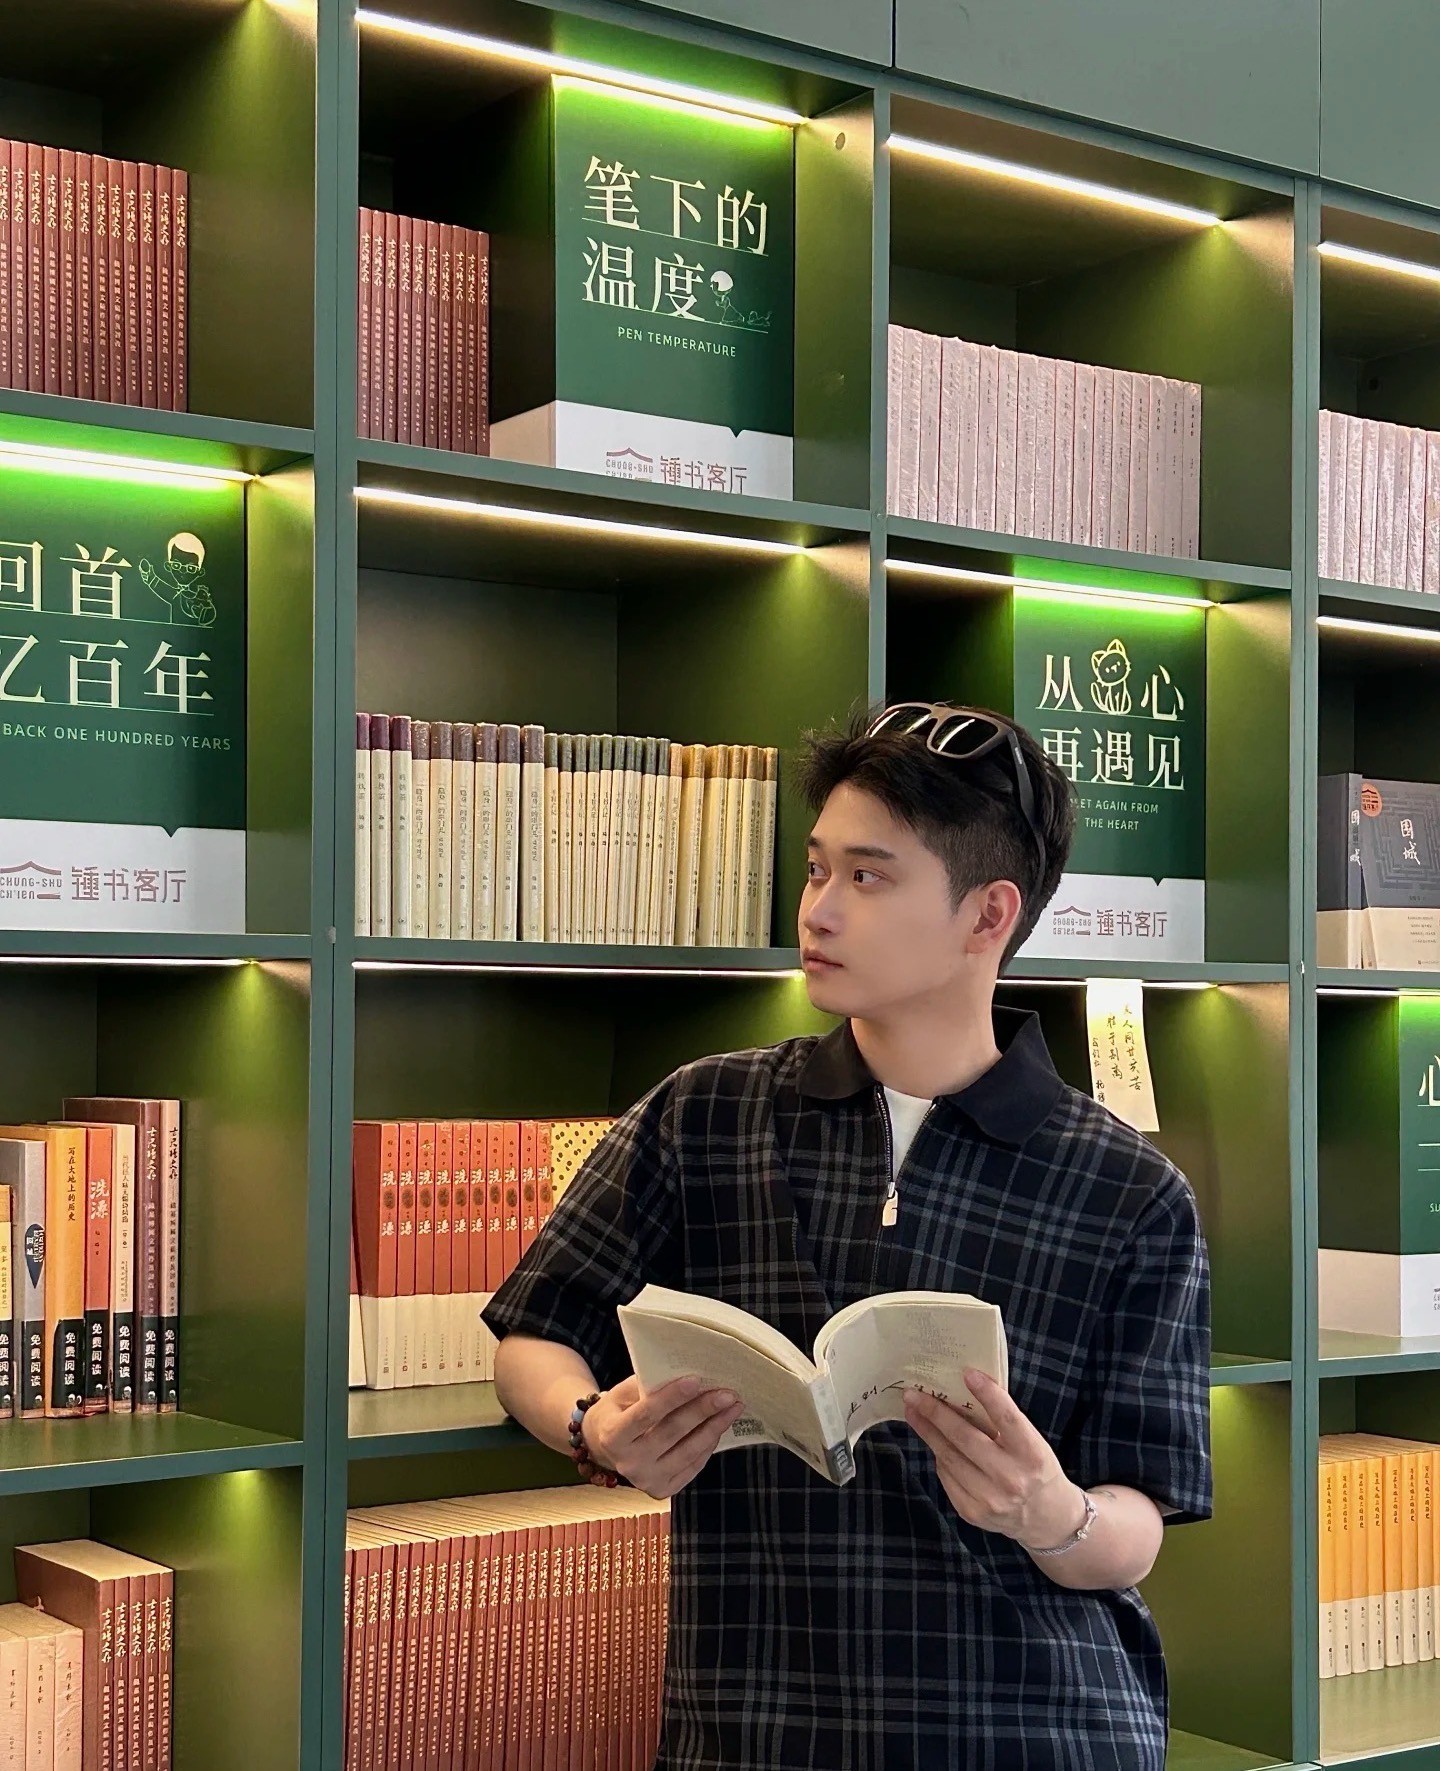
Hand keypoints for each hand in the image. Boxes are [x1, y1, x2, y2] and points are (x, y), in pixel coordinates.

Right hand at [582, 1374, 747, 1499]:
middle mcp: (628, 1463)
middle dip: (703, 1410)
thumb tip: (686, 1373)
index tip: (696, 1380)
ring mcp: (646, 1481)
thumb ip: (648, 1386)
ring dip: (714, 1427)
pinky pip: (692, 1466)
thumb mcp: (623, 1393)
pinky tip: (719, 1426)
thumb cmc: (618, 1411)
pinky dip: (708, 1445)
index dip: (672, 1397)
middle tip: (727, 1394)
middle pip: (672, 1432)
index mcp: (613, 1436)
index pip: (646, 1414)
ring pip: (688, 1451)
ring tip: (732, 1408)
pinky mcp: (662, 1491)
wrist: (603, 1446)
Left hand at [903, 1369, 1085, 1552]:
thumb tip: (964, 1391)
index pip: (1007, 1419)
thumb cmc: (1034, 1467)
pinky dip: (939, 1456)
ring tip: (913, 1412)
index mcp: (1032, 1455)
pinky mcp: (972, 1512)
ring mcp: (990, 1499)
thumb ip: (1003, 1422)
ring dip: (927, 1431)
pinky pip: (946, 1476)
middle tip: (913, 1394)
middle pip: (965, 1438)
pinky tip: (935, 1442)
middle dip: (935, 1413)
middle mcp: (1011, 1479)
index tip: (967, 1374)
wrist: (1044, 1517)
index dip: (988, 1395)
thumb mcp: (1032, 1442)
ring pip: (948, 1457)